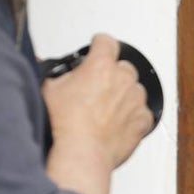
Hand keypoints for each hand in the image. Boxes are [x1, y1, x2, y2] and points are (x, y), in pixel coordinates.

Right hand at [41, 33, 152, 170]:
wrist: (81, 151)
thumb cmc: (66, 123)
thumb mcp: (50, 88)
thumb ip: (58, 74)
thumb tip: (55, 72)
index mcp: (101, 65)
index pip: (106, 42)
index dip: (100, 44)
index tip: (99, 47)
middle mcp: (123, 78)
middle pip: (123, 67)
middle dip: (112, 74)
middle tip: (97, 90)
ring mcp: (136, 99)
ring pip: (134, 90)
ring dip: (124, 96)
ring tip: (105, 111)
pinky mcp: (143, 119)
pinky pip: (142, 113)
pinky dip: (132, 117)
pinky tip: (116, 124)